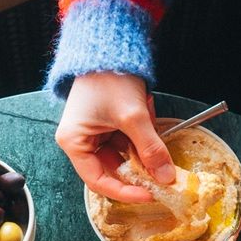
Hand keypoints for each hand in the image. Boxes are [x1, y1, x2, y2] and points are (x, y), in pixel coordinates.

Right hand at [55, 72, 174, 202]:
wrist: (109, 46)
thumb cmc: (109, 77)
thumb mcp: (133, 116)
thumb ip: (150, 149)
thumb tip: (166, 177)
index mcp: (74, 142)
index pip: (98, 181)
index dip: (125, 192)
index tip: (149, 194)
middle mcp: (81, 142)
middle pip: (112, 171)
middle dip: (138, 167)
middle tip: (161, 169)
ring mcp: (95, 134)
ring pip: (124, 157)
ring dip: (141, 146)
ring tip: (147, 117)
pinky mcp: (108, 126)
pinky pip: (128, 142)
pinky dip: (141, 135)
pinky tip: (146, 112)